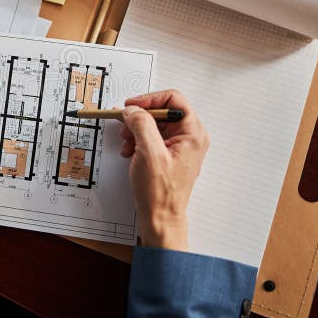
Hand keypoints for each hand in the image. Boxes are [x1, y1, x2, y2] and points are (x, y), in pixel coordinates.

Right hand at [120, 90, 207, 250]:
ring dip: (135, 130)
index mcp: (192, 133)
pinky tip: (129, 152)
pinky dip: (136, 141)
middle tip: (124, 125)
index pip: (173, 99)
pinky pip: (150, 137)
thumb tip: (133, 109)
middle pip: (161, 111)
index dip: (149, 99)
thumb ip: (142, 124)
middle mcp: (188, 137)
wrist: (160, 218)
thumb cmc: (160, 193)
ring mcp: (178, 147)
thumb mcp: (149, 153)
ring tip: (126, 143)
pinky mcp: (167, 155)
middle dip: (139, 118)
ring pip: (153, 124)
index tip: (131, 106)